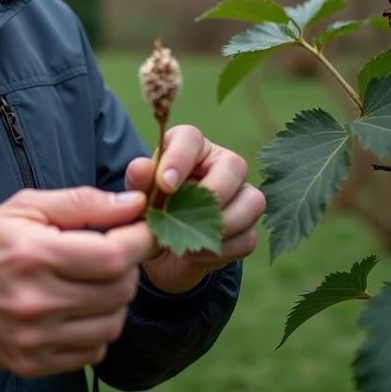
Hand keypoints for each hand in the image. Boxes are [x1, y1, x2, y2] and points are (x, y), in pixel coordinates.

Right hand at [0, 187, 159, 377]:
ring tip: (92, 281)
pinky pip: (94, 351)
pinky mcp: (34, 363)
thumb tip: (134, 202)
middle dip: (127, 267)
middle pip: (119, 291)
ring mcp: (35, 339)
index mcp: (33, 254)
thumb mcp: (24, 207)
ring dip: (115, 300)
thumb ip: (82, 203)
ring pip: (113, 324)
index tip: (140, 231)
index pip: (113, 256)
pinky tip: (77, 308)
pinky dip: (96, 329)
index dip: (139, 241)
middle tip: (111, 252)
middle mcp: (35, 301)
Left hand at [126, 125, 265, 293]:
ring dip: (222, 224)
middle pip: (235, 165)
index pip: (191, 138)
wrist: (159, 253)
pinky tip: (197, 253)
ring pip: (252, 201)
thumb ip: (139, 181)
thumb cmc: (150, 211)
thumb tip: (141, 167)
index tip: (165, 185)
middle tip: (186, 214)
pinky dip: (223, 248)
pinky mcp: (248, 228)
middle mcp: (220, 165)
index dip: (180, 158)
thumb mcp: (138, 197)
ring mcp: (240, 195)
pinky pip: (249, 236)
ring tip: (189, 239)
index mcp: (189, 149)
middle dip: (213, 192)